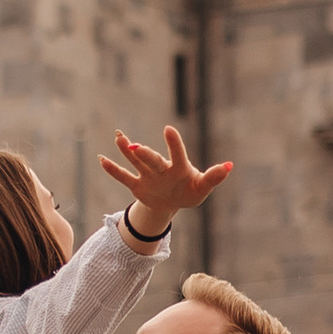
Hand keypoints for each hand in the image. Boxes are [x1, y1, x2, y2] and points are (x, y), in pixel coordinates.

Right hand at [99, 122, 231, 234]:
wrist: (171, 203)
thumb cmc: (189, 192)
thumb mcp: (202, 189)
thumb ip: (213, 178)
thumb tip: (230, 166)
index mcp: (179, 168)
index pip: (177, 154)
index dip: (173, 144)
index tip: (168, 129)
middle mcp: (161, 168)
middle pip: (152, 160)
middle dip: (145, 154)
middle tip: (137, 146)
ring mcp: (147, 176)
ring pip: (135, 162)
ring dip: (127, 152)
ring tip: (118, 137)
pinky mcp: (137, 185)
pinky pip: (124, 177)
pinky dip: (113, 170)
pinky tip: (102, 159)